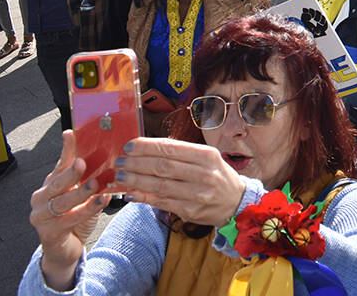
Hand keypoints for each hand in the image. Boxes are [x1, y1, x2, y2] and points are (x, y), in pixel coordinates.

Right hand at [30, 131, 106, 291]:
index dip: (66, 149)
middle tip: (83, 163)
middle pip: (56, 182)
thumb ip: (88, 179)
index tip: (71, 134)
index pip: (59, 164)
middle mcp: (41, 198)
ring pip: (61, 202)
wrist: (66, 249)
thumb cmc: (75, 218)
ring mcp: (41, 216)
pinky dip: (86, 210)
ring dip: (80, 193)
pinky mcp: (48, 232)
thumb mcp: (82, 195)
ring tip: (95, 185)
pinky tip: (101, 202)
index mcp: (50, 184)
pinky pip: (68, 219)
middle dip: (70, 172)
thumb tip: (105, 160)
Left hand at [116, 137, 244, 226]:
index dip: (147, 147)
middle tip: (120, 161)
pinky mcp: (191, 211)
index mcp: (206, 155)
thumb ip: (180, 153)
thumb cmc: (217, 175)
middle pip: (163, 166)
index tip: (129, 146)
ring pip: (160, 185)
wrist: (236, 202)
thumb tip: (147, 149)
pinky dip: (144, 198)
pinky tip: (131, 193)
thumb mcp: (206, 158)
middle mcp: (204, 174)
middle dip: (137, 163)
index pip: (171, 148)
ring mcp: (198, 194)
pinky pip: (162, 203)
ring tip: (120, 175)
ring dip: (136, 180)